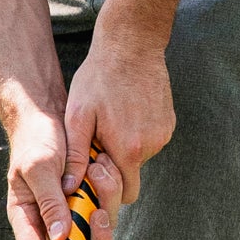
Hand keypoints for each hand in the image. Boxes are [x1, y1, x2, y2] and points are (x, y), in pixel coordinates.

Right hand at [3, 98, 125, 239]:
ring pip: (95, 230)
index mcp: (27, 217)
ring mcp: (70, 212)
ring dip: (104, 204)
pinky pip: (104, 210)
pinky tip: (103, 168)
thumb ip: (51, 203)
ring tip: (100, 170)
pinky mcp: (86, 200)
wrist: (49, 114)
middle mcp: (49, 220)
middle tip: (98, 212)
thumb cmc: (36, 140)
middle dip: (92, 235)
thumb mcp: (40, 168)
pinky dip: (109, 192)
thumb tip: (60, 239)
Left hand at [64, 15, 174, 209]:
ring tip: (110, 121)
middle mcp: (152, 146)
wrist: (132, 45)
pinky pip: (150, 140)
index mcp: (129, 150)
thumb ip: (77, 156)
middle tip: (99, 142)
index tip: (94, 167)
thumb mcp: (78, 116)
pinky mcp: (168, 123)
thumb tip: (70, 187)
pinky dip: (136, 135)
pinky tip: (124, 113)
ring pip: (141, 157)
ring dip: (125, 149)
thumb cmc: (98, 79)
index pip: (126, 194)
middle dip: (116, 169)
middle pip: (133, 176)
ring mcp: (163, 134)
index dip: (108, 188)